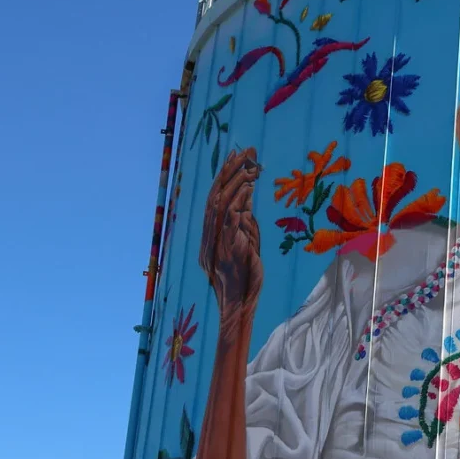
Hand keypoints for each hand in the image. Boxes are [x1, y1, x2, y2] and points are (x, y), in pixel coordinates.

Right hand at [199, 147, 262, 318]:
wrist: (240, 304)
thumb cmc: (246, 276)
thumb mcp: (247, 244)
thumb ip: (245, 223)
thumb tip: (247, 199)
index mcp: (211, 235)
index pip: (215, 198)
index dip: (224, 176)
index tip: (237, 155)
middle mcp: (209, 239)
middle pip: (215, 198)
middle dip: (229, 173)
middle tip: (244, 154)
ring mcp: (215, 248)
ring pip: (220, 210)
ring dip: (236, 187)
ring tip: (250, 171)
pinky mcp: (227, 256)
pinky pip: (229, 228)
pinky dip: (237, 209)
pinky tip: (247, 195)